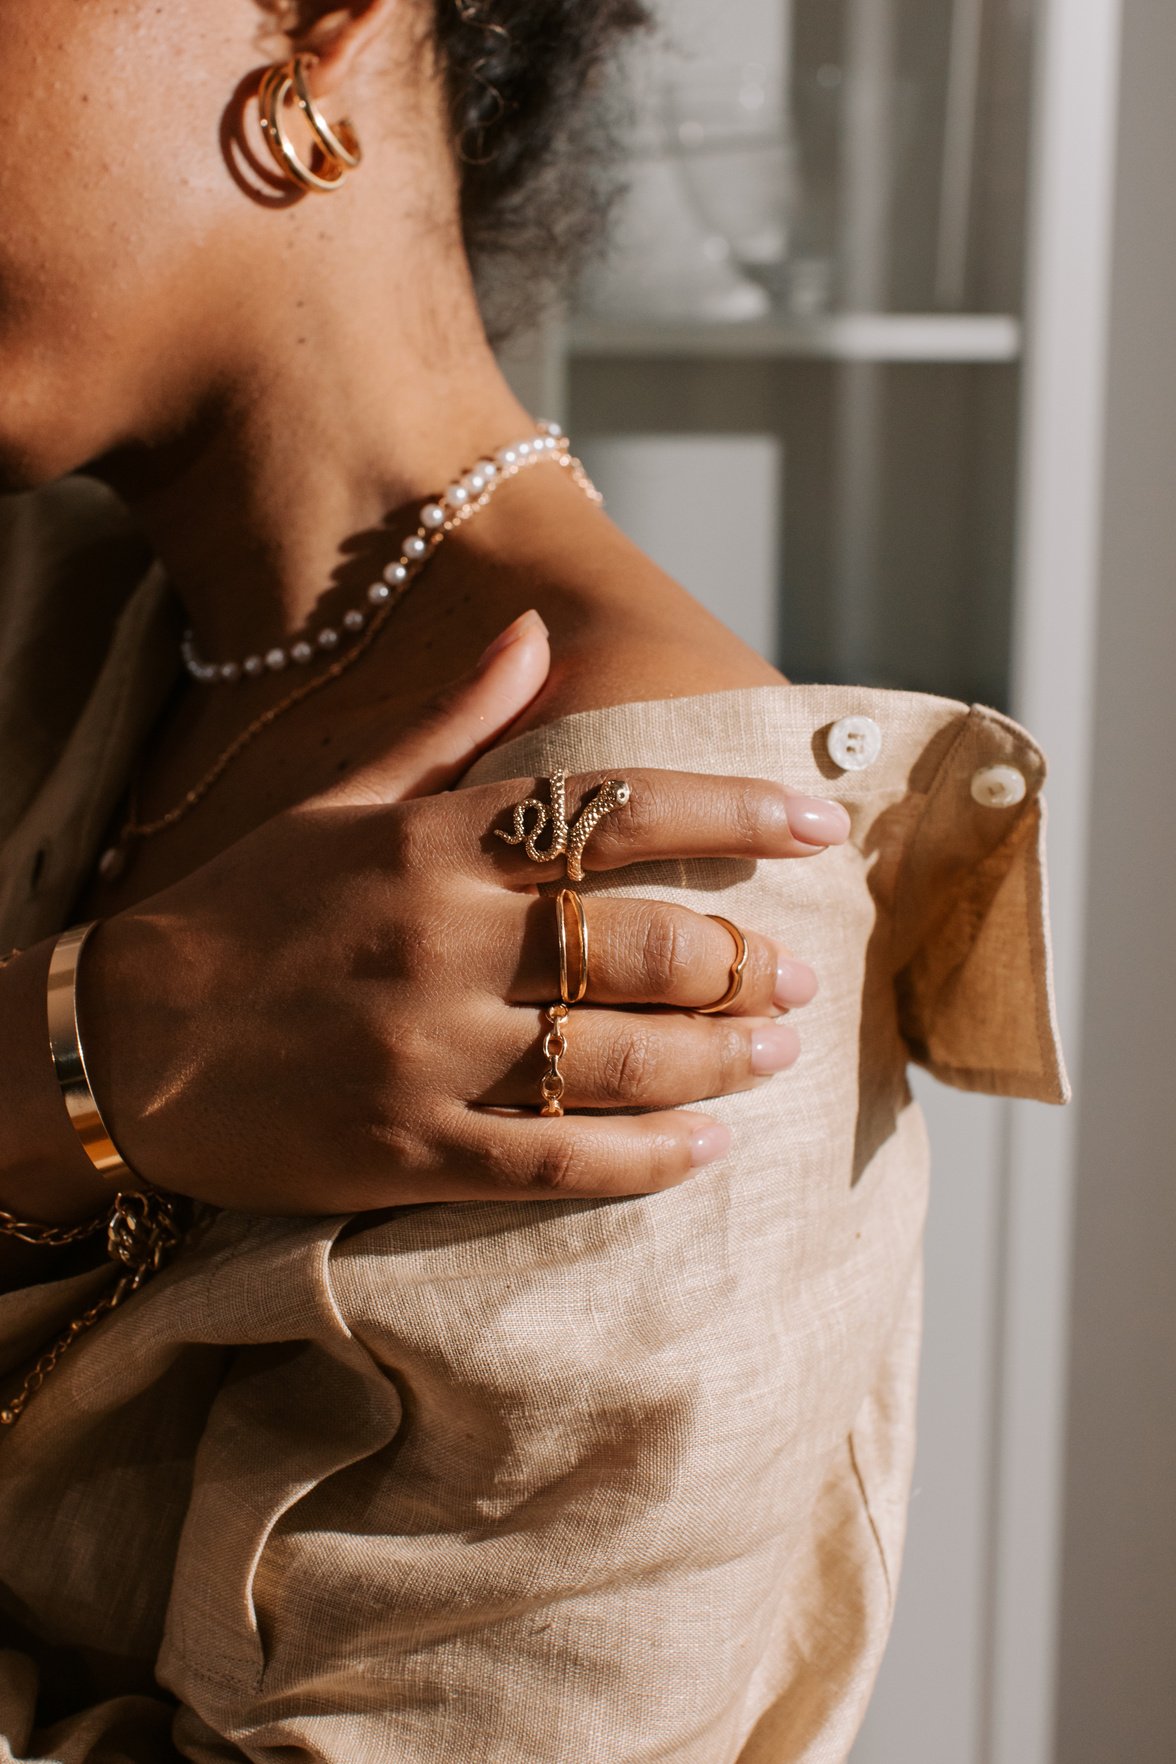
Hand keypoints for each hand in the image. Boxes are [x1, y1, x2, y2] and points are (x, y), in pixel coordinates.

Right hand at [75, 614, 846, 1213]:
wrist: (121, 1044)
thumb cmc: (240, 911)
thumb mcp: (337, 798)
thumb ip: (451, 723)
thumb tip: (537, 633)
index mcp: (429, 845)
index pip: (613, 810)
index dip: (731, 813)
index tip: (814, 824)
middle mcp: (441, 942)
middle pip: (637, 942)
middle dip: (740, 957)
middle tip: (797, 974)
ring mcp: (428, 1054)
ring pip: (617, 1056)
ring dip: (718, 1053)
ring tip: (776, 1049)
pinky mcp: (410, 1150)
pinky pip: (559, 1161)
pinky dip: (647, 1160)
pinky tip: (706, 1149)